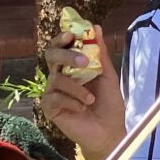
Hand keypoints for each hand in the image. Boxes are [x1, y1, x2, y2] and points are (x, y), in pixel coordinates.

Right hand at [41, 28, 127, 159]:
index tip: (71, 34)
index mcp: (72, 66)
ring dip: (77, 88)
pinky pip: (54, 97)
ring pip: (56, 78)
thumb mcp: (108, 76)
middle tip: (83, 61)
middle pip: (51, 56)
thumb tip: (96, 28)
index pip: (61, 47)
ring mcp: (53, 92)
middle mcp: (60, 76)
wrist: (109, 131)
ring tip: (91, 99)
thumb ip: (101, 54)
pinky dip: (71, 101)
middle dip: (65, 55)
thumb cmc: (109, 104)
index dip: (62, 38)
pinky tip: (82, 108)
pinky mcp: (50, 108)